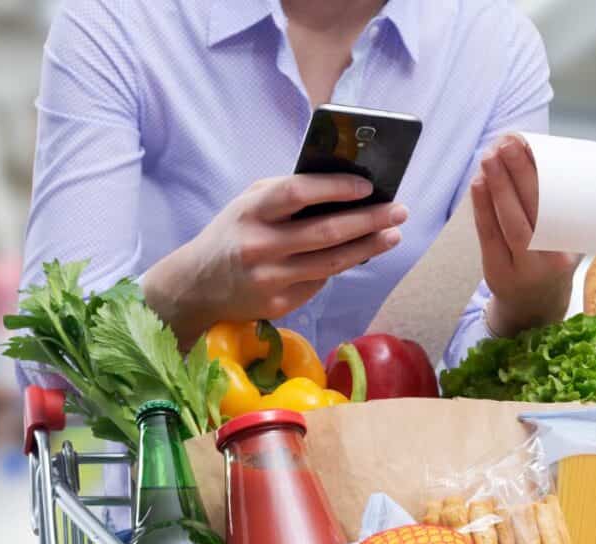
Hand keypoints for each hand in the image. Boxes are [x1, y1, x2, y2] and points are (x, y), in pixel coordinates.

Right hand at [143, 173, 406, 344]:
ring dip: (368, 247)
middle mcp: (259, 245)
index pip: (298, 192)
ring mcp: (270, 279)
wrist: (196, 286)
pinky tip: (360, 254)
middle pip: (326, 232)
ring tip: (393, 234)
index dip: (336, 188)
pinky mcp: (278, 304)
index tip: (368, 186)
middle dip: (369, 220)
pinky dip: (341, 266)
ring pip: (331, 263)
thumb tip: (344, 188)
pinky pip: (320, 283)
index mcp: (251, 211)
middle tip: (399, 210)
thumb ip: (287, 194)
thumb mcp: (249, 205)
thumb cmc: (233, 235)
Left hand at [471, 134, 581, 337]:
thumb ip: (558, 211)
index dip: (540, 177)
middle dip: (517, 174)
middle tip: (507, 144)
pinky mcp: (496, 272)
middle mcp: (549, 260)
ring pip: (509, 222)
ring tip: (490, 157)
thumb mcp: (566, 243)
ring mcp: (521, 268)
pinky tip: (478, 184)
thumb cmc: (550, 263)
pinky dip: (482, 207)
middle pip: (532, 212)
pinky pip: (488, 235)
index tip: (531, 147)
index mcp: (571, 250)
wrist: (535, 308)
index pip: (555, 208)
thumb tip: (536, 157)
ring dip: (497, 186)